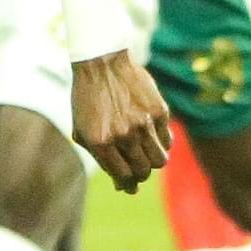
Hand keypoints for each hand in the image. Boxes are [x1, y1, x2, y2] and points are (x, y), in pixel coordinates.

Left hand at [71, 50, 171, 193]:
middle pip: (144, 171)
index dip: (127, 184)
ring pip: (160, 160)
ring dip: (153, 162)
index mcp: (100, 142)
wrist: (101, 64)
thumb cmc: (88, 100)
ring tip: (145, 154)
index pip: (123, 177)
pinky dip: (161, 144)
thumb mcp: (83, 131)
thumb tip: (123, 186)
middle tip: (137, 169)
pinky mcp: (159, 111)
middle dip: (140, 175)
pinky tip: (151, 136)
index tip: (128, 185)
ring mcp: (143, 124)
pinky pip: (167, 140)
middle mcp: (123, 135)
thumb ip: (101, 159)